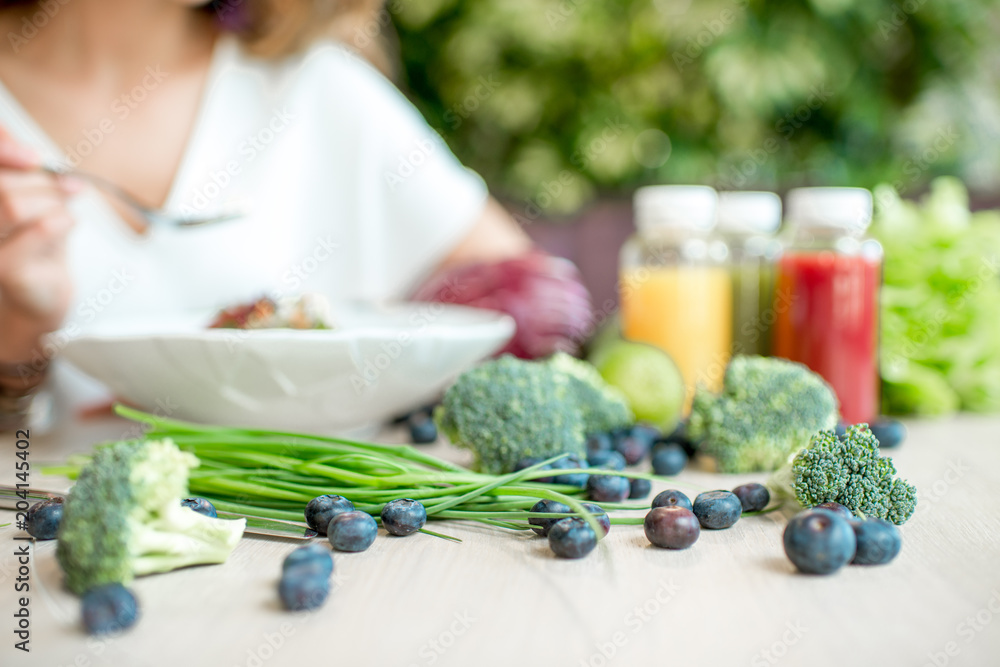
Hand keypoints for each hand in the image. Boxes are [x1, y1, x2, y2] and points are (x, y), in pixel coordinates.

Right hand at [0, 125, 80, 360]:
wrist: (44, 291)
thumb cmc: (36, 240)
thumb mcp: (32, 196)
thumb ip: (24, 169)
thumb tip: (26, 149)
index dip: (5, 149)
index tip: (35, 157)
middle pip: (3, 183)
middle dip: (41, 182)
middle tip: (65, 192)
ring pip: (14, 204)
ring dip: (51, 201)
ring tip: (62, 212)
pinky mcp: (7, 269)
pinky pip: (40, 229)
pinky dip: (63, 221)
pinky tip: (68, 225)